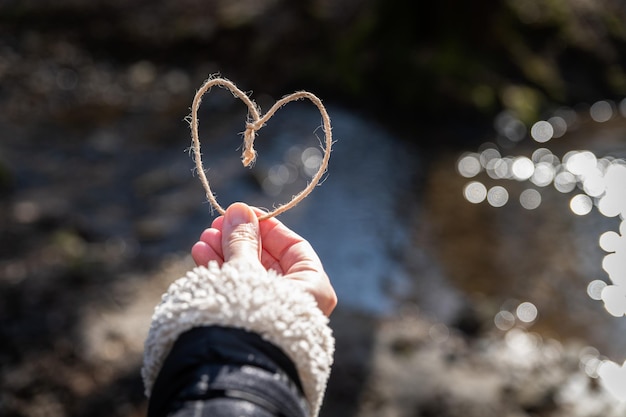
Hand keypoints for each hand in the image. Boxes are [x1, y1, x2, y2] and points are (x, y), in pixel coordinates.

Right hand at [191, 202, 336, 315]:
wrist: (236, 368)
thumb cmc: (253, 313)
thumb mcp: (247, 269)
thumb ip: (243, 240)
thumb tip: (240, 210)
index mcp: (314, 288)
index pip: (294, 247)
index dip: (267, 227)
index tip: (243, 213)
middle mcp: (298, 302)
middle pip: (268, 260)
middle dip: (239, 241)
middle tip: (216, 225)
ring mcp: (274, 314)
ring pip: (249, 276)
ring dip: (225, 254)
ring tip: (202, 240)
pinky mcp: (251, 324)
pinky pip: (239, 292)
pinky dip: (222, 274)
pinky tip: (201, 257)